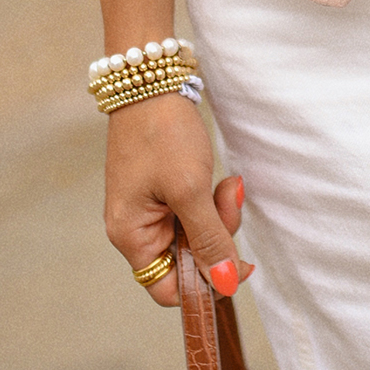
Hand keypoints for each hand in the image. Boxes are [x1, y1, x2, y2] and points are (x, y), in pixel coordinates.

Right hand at [104, 91, 251, 308]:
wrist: (150, 81)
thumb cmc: (162, 134)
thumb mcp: (190, 190)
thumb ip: (209, 239)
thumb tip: (225, 285)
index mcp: (130, 236)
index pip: (168, 288)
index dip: (205, 282)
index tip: (238, 262)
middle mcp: (135, 229)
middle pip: (186, 261)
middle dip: (217, 236)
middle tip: (231, 199)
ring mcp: (149, 209)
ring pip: (195, 235)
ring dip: (219, 214)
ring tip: (228, 183)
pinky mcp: (162, 191)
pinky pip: (194, 212)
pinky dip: (212, 200)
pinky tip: (221, 180)